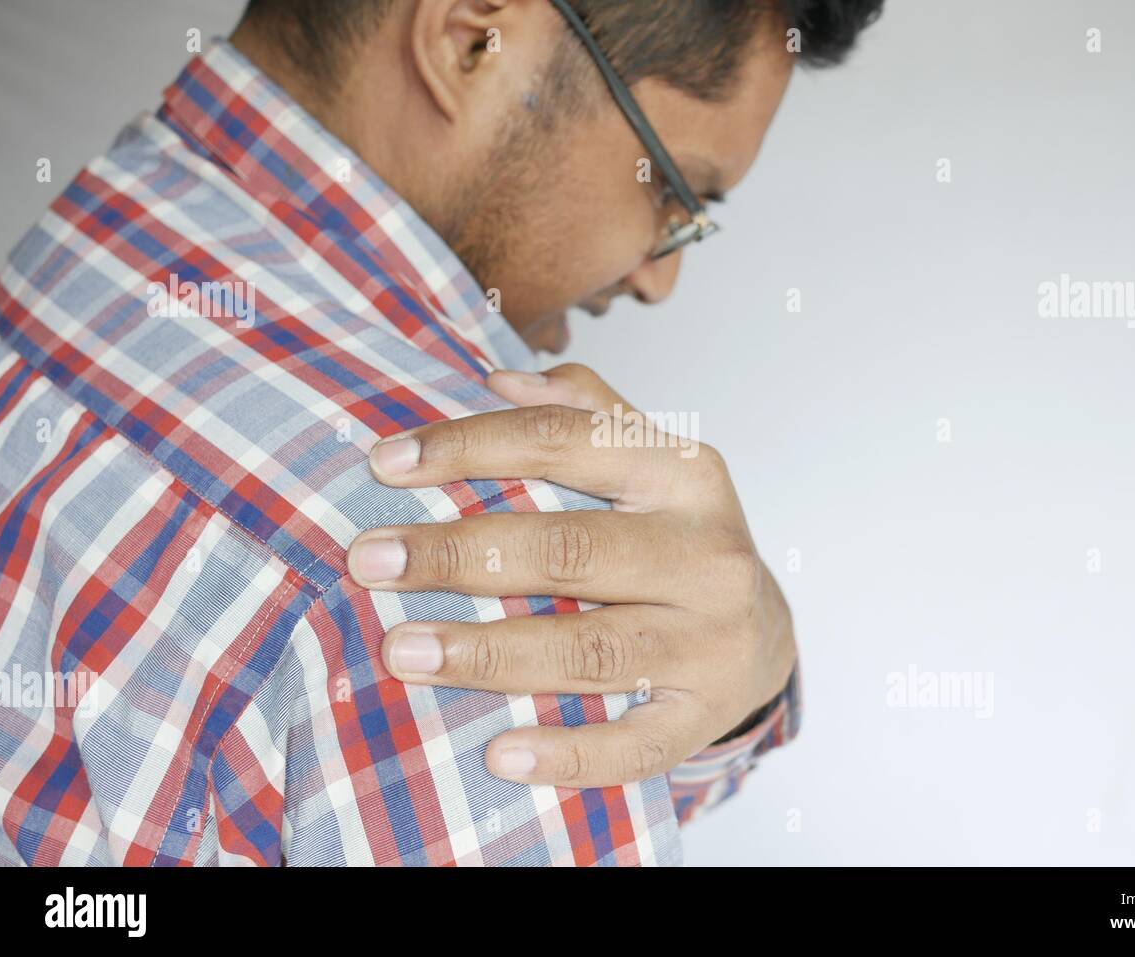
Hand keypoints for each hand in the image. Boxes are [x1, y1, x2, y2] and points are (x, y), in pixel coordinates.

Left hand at [346, 364, 796, 787]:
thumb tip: (495, 378)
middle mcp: (706, 553)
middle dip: (461, 554)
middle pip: (571, 550)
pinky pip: (634, 745)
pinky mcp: (704, 715)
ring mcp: (711, 640)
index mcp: (684, 472)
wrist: (763, 637)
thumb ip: (583, 412)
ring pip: (593, 650)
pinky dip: (567, 754)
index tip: (385, 464)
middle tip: (370, 561)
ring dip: (491, 653)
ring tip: (404, 652)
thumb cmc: (679, 540)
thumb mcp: (652, 461)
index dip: (471, 447)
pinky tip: (498, 755)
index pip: (567, 440)